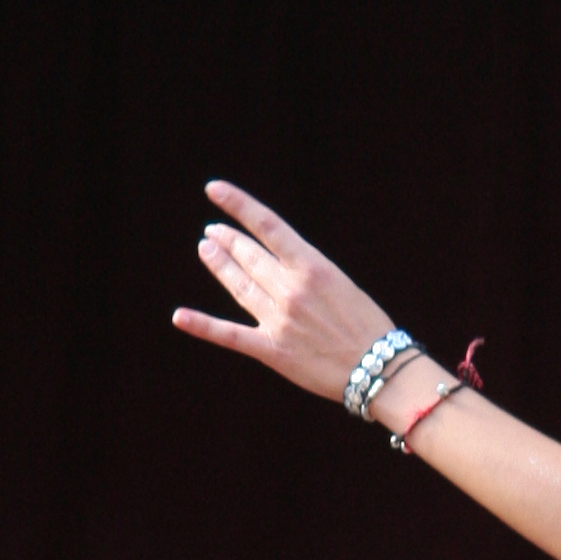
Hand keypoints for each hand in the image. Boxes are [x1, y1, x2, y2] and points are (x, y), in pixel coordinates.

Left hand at [171, 183, 399, 402]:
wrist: (381, 369)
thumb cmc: (369, 327)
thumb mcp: (342, 285)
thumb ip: (308, 274)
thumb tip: (280, 264)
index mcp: (312, 268)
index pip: (266, 226)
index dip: (237, 205)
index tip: (214, 190)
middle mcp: (291, 289)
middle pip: (249, 256)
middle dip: (228, 241)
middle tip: (212, 232)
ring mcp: (278, 319)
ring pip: (238, 285)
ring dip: (219, 264)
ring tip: (206, 249)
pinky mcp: (272, 350)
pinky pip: (230, 335)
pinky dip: (202, 325)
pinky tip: (179, 316)